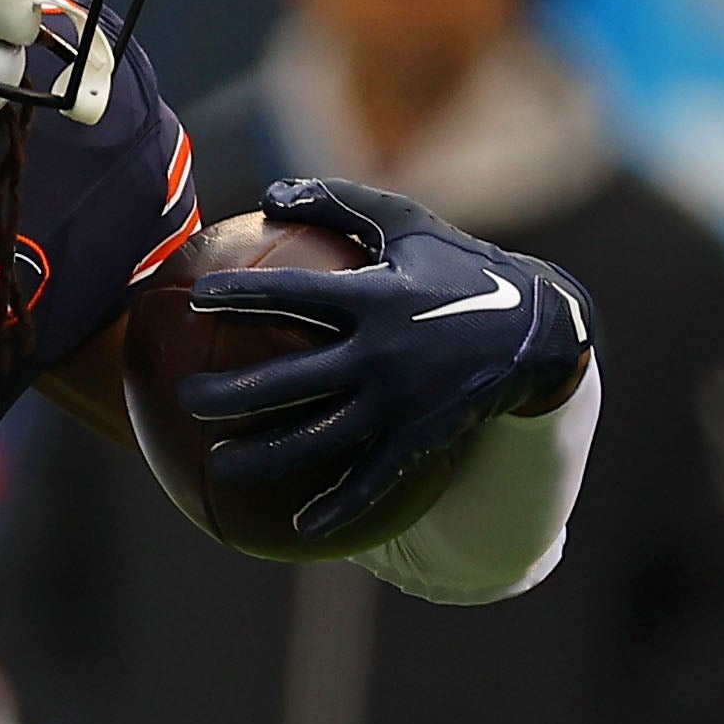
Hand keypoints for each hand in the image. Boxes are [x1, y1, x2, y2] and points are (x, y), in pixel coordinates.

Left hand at [175, 176, 594, 542]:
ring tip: (218, 467)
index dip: (241, 294)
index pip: (293, 294)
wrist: (538, 327)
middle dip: (230, 393)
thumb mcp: (408, 223)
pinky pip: (373, 479)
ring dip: (264, 457)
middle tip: (185, 399)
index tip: (196, 298)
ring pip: (319, 437)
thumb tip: (270, 194)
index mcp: (374, 297)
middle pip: (290, 380)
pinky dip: (339, 506)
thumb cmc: (459, 267)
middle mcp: (381, 352)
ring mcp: (400, 400)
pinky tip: (301, 529)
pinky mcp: (421, 436)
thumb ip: (340, 202)